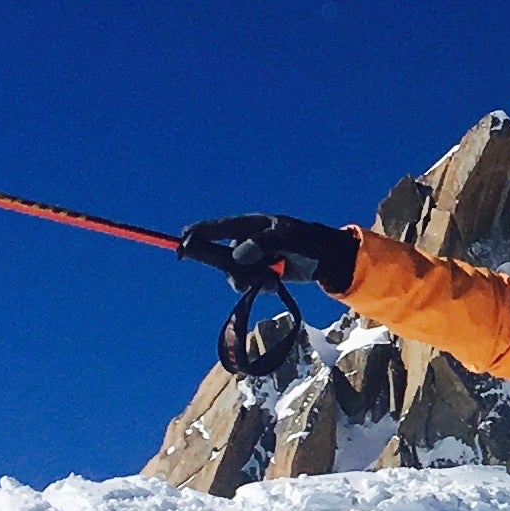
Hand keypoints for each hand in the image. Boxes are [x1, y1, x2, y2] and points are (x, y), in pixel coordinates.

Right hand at [178, 214, 359, 287]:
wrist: (328, 258)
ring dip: (248, 281)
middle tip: (246, 280)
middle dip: (231, 270)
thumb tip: (237, 255)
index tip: (182, 242)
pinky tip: (275, 284)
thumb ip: (261, 243)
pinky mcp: (261, 272)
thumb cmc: (308, 241)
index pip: (218, 227)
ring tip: (270, 281)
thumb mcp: (287, 238)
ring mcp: (253, 257)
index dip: (198, 234)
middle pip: (222, 256)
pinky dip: (258, 286)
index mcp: (251, 225)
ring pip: (234, 273)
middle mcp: (247, 240)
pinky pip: (248, 282)